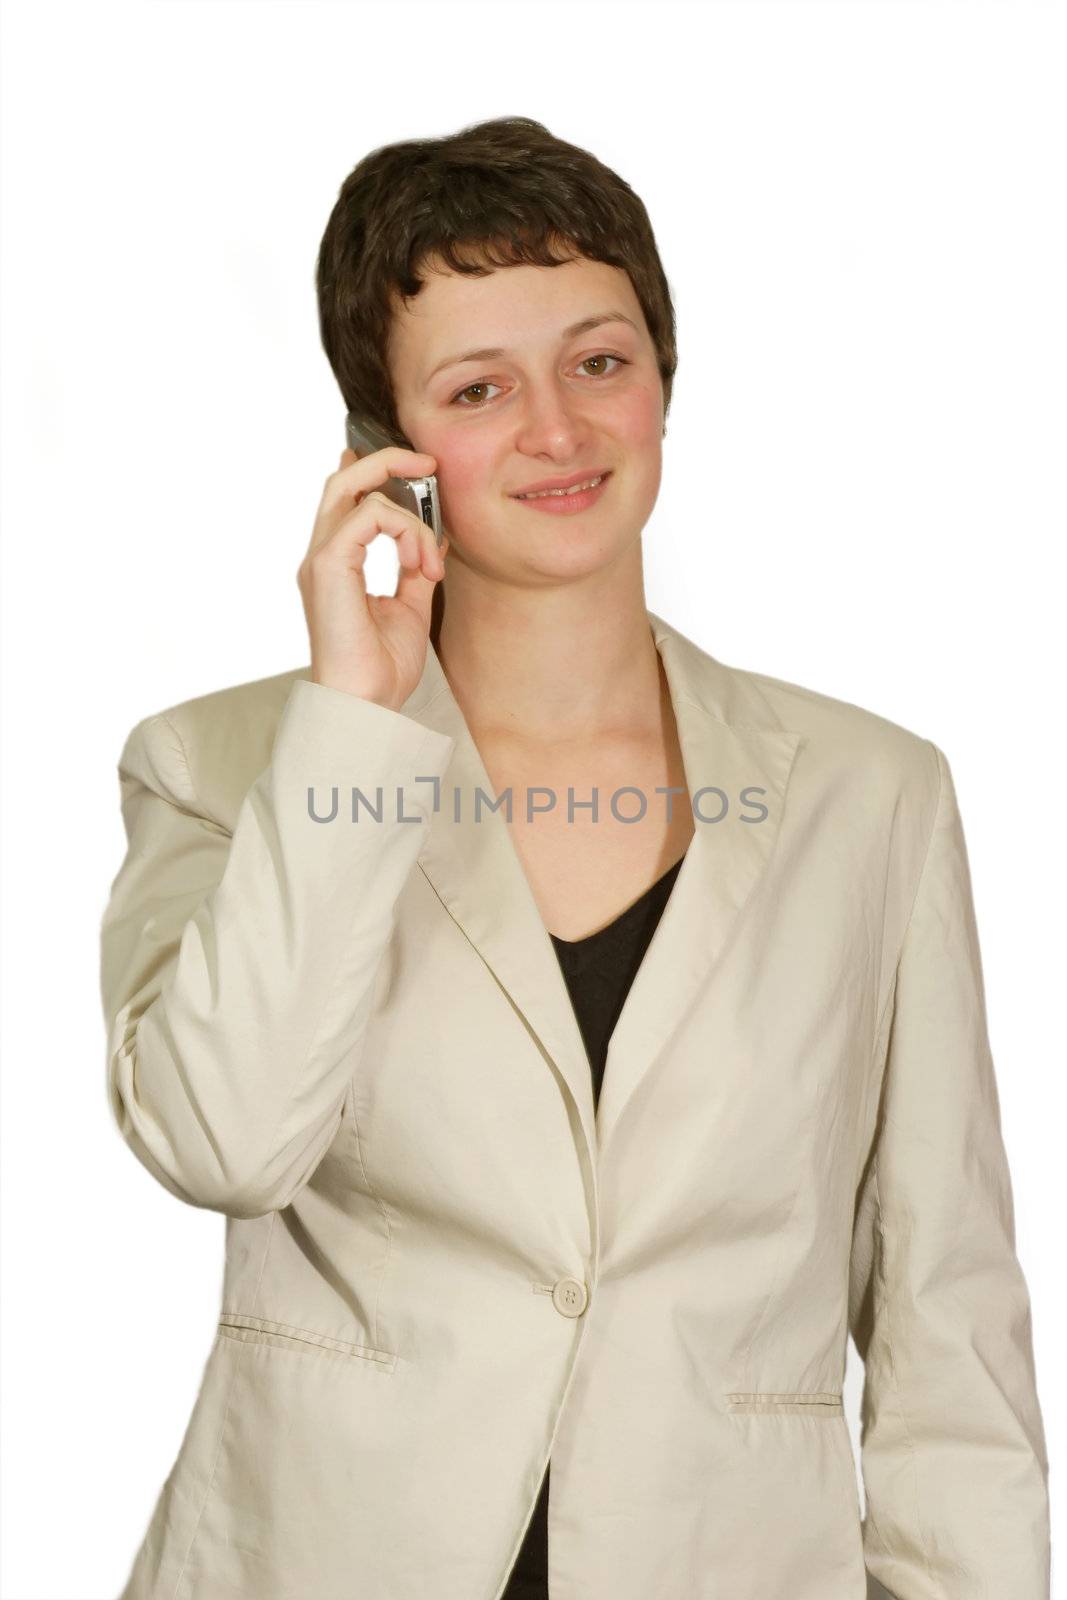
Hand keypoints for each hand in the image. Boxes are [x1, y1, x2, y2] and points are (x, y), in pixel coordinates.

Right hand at [297, 446, 447, 709]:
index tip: (420, 471)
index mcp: (336, 564)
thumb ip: (416, 569)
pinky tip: (421, 565)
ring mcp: (320, 559)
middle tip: (428, 464)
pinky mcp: (328, 566)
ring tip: (428, 561)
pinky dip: (404, 531)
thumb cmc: (382, 669)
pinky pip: (368, 517)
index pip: (345, 498)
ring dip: (409, 519)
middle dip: (387, 460)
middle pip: (341, 479)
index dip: (375, 472)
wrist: (366, 705)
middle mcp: (322, 556)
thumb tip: (435, 538)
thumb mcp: (411, 608)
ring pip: (354, 489)